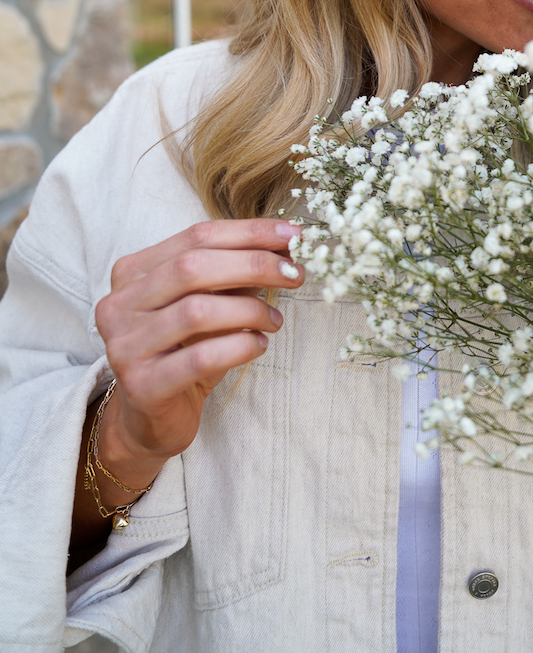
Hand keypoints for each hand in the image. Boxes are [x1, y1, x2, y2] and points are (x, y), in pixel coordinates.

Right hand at [93, 219, 303, 476]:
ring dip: (249, 310)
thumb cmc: (184, 350)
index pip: (197, 236)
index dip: (249, 232)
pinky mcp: (142, 386)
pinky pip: (200, 357)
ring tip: (275, 320)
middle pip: (193, 267)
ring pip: (196, 311)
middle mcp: (119, 304)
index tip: (294, 233)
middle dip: (253, 265)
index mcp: (133, 272)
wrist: (150, 420)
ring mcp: (125, 346)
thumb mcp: (207, 302)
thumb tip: (286, 243)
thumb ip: (234, 272)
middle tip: (293, 273)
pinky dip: (239, 346)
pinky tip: (259, 345)